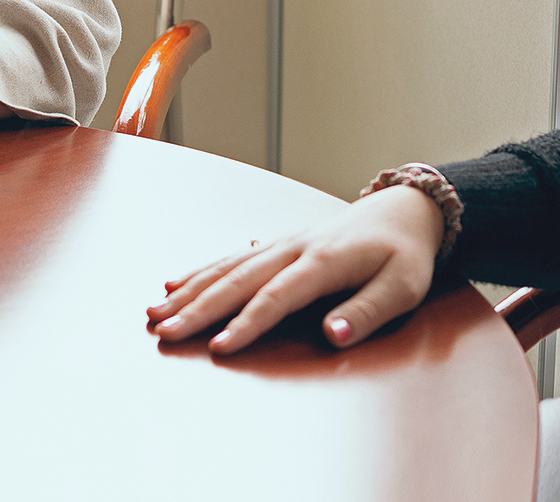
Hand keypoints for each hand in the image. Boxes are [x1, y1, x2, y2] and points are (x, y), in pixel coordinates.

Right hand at [147, 185, 445, 353]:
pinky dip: (201, 270)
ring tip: (155, 312)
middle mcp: (294, 248)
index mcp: (324, 261)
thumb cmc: (405, 256)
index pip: (278, 297)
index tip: (218, 348)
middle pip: (238, 280)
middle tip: (162, 331)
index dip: (248, 324)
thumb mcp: (403, 287)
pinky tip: (176, 284)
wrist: (404, 210)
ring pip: (227, 267)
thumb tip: (331, 335)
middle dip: (198, 307)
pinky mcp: (277, 242)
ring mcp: (282, 242)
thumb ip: (367, 311)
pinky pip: (231, 257)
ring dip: (190, 290)